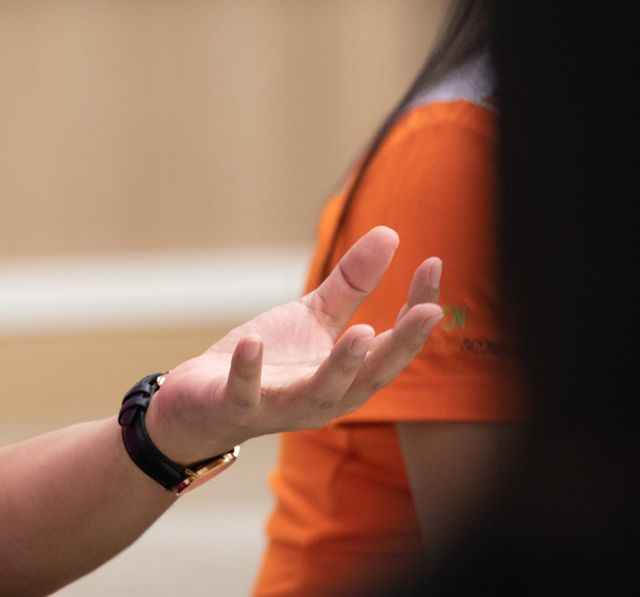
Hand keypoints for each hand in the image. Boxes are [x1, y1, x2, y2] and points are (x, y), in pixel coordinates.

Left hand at [144, 227, 443, 462]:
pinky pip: (246, 392)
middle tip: (428, 310)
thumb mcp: (313, 318)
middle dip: (401, 345)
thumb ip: (351, 285)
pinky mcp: (236, 405)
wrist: (204, 401)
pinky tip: (254, 342)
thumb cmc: (270, 360)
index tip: (435, 263)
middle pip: (371, 375)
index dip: (418, 311)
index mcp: (349, 377)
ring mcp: (281, 405)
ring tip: (360, 330)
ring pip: (320, 392)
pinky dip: (250, 371)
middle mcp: (325, 398)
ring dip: (342, 364)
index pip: (394, 346)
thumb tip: (390, 234)